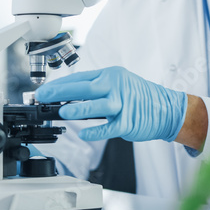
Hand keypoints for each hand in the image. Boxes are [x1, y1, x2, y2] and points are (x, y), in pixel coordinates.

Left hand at [35, 66, 187, 142]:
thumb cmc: (140, 97)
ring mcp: (123, 104)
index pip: (80, 78)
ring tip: (62, 112)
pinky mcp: (128, 122)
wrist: (167, 109)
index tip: (44, 91)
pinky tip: (83, 133)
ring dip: (78, 109)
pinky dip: (96, 131)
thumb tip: (68, 98)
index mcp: (111, 75)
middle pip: (84, 88)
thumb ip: (96, 89)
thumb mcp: (118, 84)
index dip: (59, 85)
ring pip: (97, 106)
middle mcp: (116, 86)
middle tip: (43, 97)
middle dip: (60, 93)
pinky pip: (109, 127)